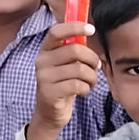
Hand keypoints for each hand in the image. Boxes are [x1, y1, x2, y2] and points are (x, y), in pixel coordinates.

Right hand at [28, 21, 100, 139]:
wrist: (50, 112)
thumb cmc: (63, 84)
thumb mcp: (66, 64)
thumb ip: (74, 48)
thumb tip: (89, 29)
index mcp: (46, 50)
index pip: (56, 31)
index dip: (74, 27)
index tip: (91, 29)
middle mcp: (42, 61)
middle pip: (74, 50)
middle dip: (92, 59)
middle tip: (96, 67)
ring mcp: (44, 77)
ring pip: (79, 69)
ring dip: (92, 77)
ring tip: (91, 82)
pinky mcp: (49, 93)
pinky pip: (77, 85)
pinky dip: (86, 88)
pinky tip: (83, 90)